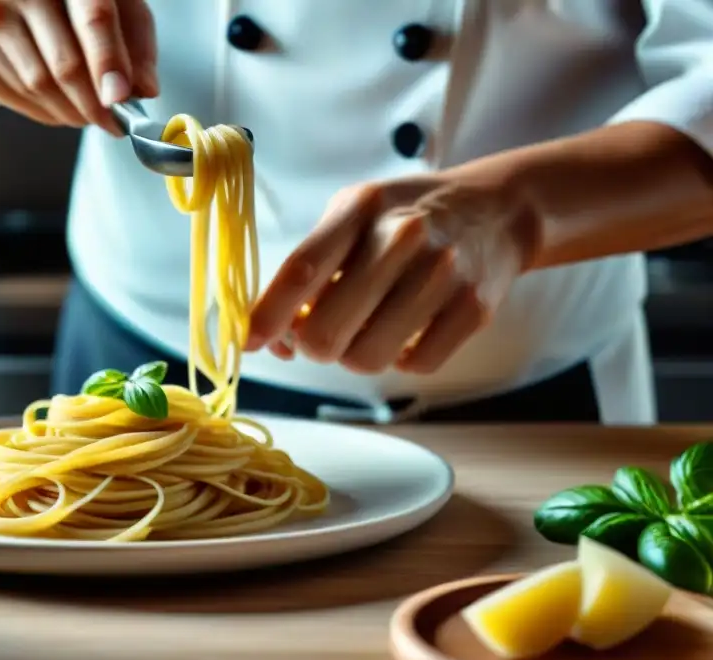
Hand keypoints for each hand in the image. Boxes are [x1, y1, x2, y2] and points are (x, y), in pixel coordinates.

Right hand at [0, 0, 157, 133]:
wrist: (6, 1)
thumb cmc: (73, 5)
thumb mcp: (118, 9)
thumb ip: (137, 48)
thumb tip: (145, 91)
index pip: (93, 18)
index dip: (108, 63)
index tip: (119, 100)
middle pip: (64, 66)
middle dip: (95, 106)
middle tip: (114, 124)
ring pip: (40, 88)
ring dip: (72, 112)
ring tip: (86, 109)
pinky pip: (16, 98)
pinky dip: (45, 111)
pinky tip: (54, 100)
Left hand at [246, 176, 540, 373]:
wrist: (497, 210)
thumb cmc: (405, 218)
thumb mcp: (353, 217)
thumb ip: (310, 269)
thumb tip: (272, 338)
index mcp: (360, 209)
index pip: (300, 271)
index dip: (266, 316)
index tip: (246, 341)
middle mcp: (401, 238)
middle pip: (326, 334)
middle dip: (313, 345)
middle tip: (322, 332)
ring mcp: (441, 274)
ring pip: (366, 359)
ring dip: (356, 355)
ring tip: (369, 326)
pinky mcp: (473, 309)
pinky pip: (414, 366)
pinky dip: (402, 358)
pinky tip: (407, 329)